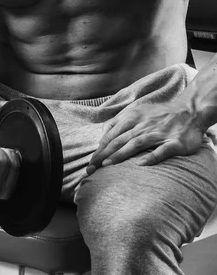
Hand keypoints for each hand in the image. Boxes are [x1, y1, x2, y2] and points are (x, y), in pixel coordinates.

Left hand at [86, 102, 203, 175]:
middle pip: (119, 140)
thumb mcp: (137, 110)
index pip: (111, 134)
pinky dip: (151, 157)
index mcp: (133, 117)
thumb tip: (103, 135)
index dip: (99, 148)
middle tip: (91, 168)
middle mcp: (143, 125)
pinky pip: (161, 150)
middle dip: (103, 154)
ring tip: (107, 165)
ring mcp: (158, 133)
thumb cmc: (160, 114)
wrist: (189, 110)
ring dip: (120, 154)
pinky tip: (141, 164)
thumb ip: (120, 121)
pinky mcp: (174, 142)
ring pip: (135, 144)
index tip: (89, 163)